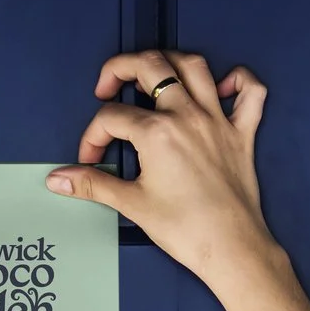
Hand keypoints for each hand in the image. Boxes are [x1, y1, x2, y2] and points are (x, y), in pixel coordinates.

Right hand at [47, 52, 278, 296]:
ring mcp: (217, 120)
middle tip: (108, 86)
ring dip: (169, 61)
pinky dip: (238, 80)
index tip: (91, 159)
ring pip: (194, 66)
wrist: (230, 249)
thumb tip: (59, 178)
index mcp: (157, 133)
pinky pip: (250, 91)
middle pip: (151, 66)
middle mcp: (187, 116)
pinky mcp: (242, 133)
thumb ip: (93, 184)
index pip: (112, 117)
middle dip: (121, 68)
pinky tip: (220, 87)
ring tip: (153, 74)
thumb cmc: (186, 230)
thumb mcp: (131, 204)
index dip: (93, 136)